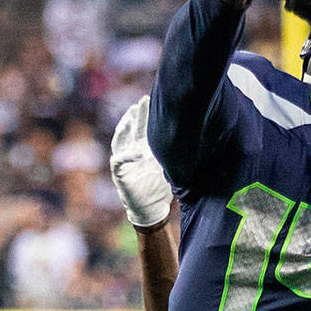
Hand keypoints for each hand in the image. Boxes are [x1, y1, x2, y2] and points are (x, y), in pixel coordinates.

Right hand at [110, 96, 172, 228]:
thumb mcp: (169, 167)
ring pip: (121, 139)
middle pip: (133, 128)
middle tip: (144, 100)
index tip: (156, 100)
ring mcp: (124, 161)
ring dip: (126, 126)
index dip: (148, 114)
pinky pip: (119, 161)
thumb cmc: (160, 188)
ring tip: (131, 114)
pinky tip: (137, 152)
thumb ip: (173, 155)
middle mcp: (132, 151)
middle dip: (137, 114)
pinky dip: (127, 156)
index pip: (144, 128)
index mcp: (144, 148)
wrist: (151, 210)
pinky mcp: (120, 173)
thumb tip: (190, 138)